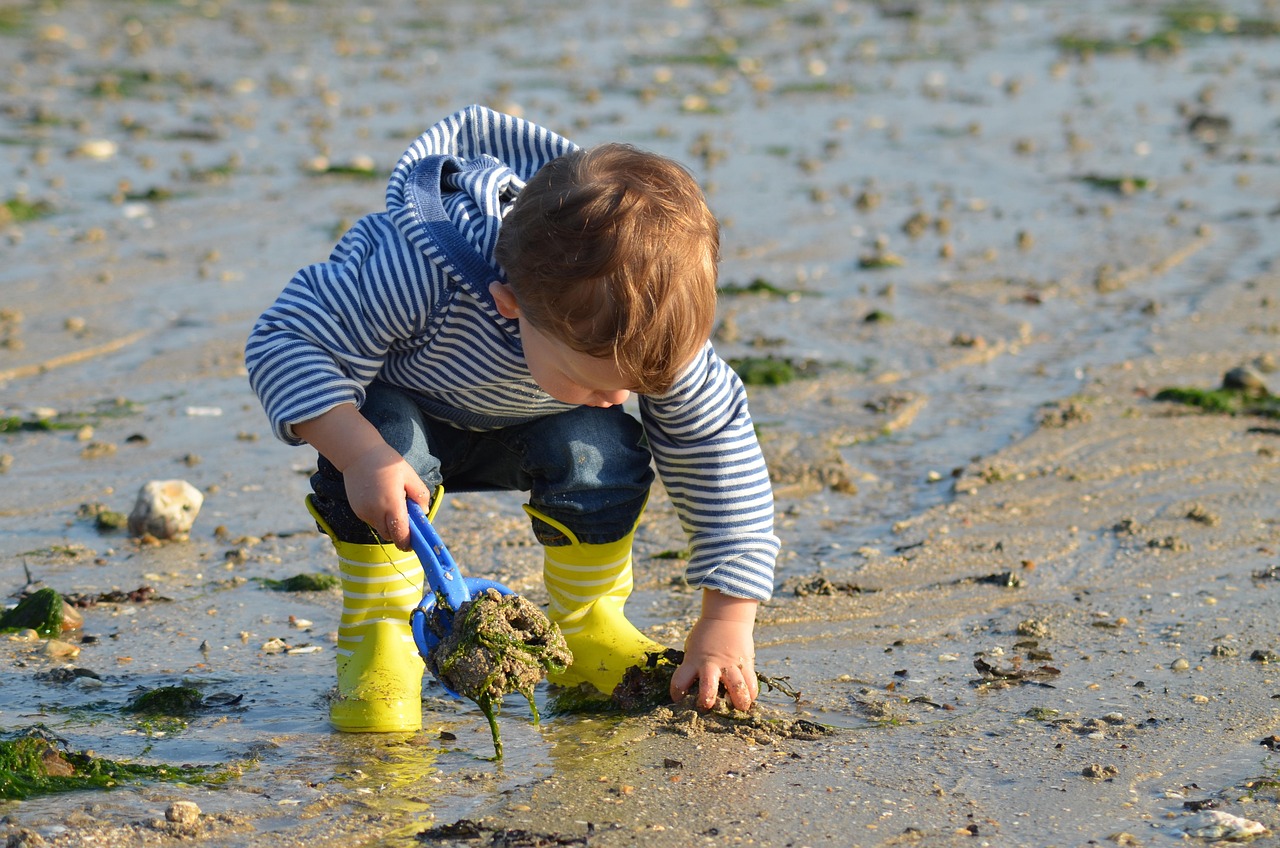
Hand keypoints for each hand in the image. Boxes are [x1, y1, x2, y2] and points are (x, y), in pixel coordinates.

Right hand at [342, 442, 429, 549]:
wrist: (359, 454)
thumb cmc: (387, 463)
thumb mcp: (410, 475)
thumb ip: (420, 495)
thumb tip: (424, 511)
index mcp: (392, 504)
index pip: (400, 534)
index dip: (408, 542)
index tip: (414, 543)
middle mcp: (376, 512)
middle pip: (390, 535)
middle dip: (400, 533)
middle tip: (408, 520)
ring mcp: (364, 512)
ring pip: (380, 528)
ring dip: (389, 524)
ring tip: (393, 503)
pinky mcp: (357, 510)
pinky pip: (372, 520)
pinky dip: (379, 517)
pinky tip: (381, 499)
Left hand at [670, 590, 758, 710]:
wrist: (726, 618)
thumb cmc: (706, 636)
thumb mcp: (693, 649)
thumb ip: (693, 667)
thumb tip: (694, 689)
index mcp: (693, 661)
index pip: (679, 681)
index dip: (677, 693)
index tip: (678, 699)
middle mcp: (710, 665)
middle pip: (708, 687)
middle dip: (707, 700)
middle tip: (709, 706)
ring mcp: (729, 665)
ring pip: (736, 686)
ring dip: (739, 700)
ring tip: (740, 707)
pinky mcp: (745, 664)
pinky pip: (751, 682)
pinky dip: (751, 692)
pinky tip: (749, 697)